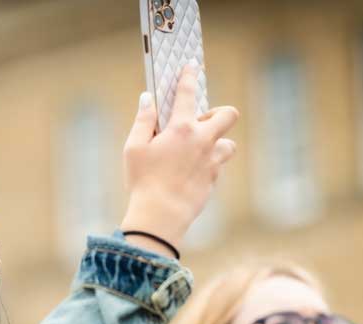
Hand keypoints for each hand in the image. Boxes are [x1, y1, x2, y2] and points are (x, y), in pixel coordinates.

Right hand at [121, 61, 238, 249]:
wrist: (161, 217)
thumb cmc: (143, 181)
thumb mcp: (133, 148)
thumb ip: (143, 121)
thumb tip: (147, 99)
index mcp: (181, 129)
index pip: (188, 94)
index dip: (189, 76)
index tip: (191, 66)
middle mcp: (202, 141)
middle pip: (228, 114)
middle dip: (220, 112)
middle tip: (203, 120)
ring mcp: (212, 161)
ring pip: (229, 143)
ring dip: (217, 142)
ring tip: (198, 150)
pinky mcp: (214, 180)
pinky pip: (219, 165)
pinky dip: (209, 164)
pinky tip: (192, 172)